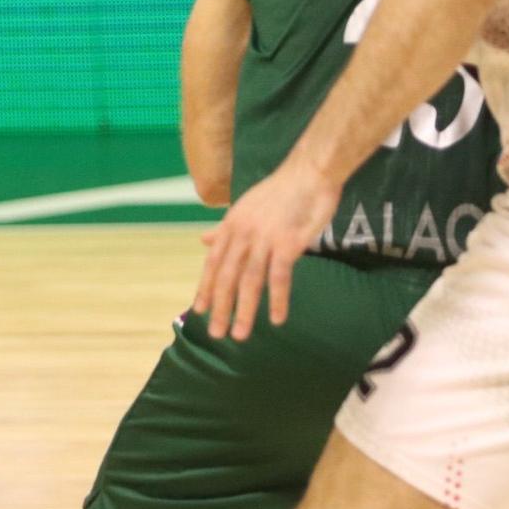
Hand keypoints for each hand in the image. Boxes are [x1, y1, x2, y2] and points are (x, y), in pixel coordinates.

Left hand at [191, 164, 337, 340]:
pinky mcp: (287, 243)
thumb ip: (225, 228)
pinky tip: (277, 319)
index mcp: (231, 225)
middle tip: (216, 333)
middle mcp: (242, 233)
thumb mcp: (245, 208)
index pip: (214, 263)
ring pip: (249, 281)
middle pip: (227, 276)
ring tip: (240, 334)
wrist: (309, 173)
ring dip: (244, 310)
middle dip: (220, 307)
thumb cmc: (280, 192)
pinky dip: (277, 300)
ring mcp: (264, 239)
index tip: (199, 310)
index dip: (206, 287)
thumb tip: (204, 241)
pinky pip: (279, 277)